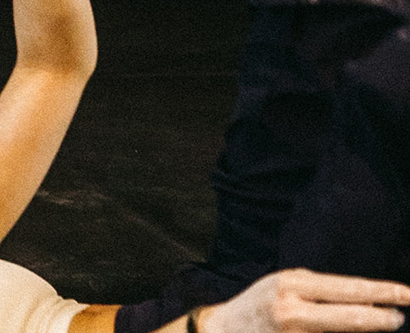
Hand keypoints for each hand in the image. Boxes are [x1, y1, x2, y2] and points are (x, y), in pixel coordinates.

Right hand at [200, 269, 409, 332]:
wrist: (221, 330)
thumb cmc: (259, 305)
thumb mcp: (284, 284)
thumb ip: (318, 289)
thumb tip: (364, 297)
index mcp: (291, 285)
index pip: (348, 288)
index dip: (382, 292)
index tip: (407, 294)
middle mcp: (291, 310)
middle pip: (351, 317)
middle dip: (382, 319)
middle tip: (400, 318)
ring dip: (362, 331)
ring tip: (377, 324)